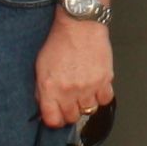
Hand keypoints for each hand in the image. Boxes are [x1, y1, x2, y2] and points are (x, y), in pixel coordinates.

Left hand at [35, 12, 114, 130]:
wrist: (80, 25)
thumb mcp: (41, 67)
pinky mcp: (104, 80)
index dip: (55, 120)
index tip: (58, 115)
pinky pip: (105, 100)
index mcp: (50, 88)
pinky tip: (96, 86)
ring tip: (84, 90)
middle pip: (72, 117)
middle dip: (71, 111)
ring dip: (86, 103)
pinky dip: (101, 95)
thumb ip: (42, 90)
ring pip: (89, 110)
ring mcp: (88, 87)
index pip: (53, 120)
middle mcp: (69, 91)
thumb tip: (46, 107)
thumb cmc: (59, 42)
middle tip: (71, 100)